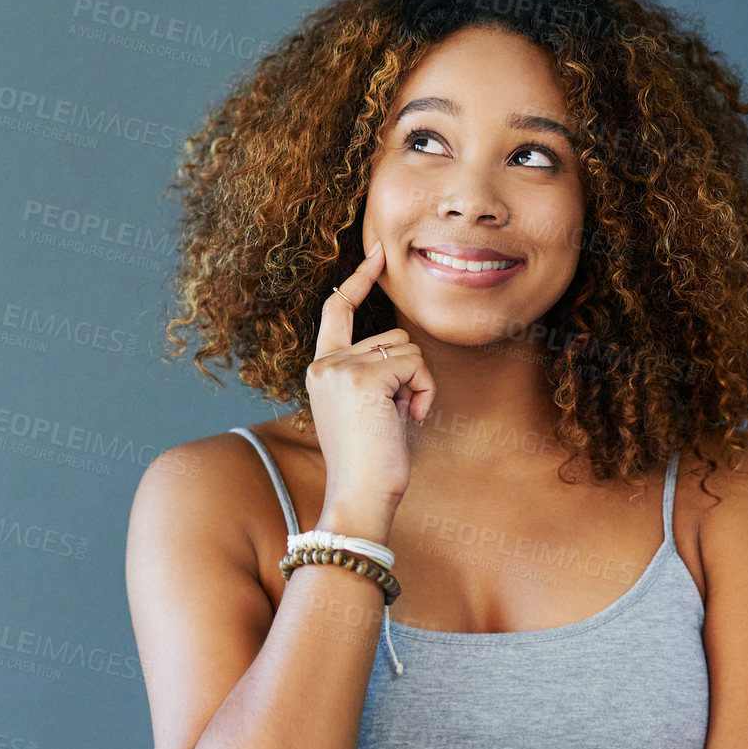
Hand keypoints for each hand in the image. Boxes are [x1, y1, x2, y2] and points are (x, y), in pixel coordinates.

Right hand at [306, 241, 435, 527]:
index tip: (377, 252)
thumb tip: (404, 351)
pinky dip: (425, 391)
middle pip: (392, 336)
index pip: (337, 310)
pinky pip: (417, 364)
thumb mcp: (368, 408)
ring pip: (407, 348)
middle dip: (408, 372)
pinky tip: (409, 419)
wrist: (359, 496)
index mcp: (322, 369)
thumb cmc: (371, 461)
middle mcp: (326, 363)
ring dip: (417, 383)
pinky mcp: (364, 378)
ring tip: (399, 419)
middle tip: (395, 415)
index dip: (359, 280)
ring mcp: (342, 368)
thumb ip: (375, 373)